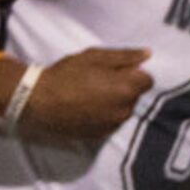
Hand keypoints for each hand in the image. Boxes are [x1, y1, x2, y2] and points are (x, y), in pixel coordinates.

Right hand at [18, 47, 153, 138]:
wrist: (42, 100)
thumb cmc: (67, 73)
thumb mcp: (94, 57)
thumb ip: (124, 56)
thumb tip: (148, 54)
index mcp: (126, 88)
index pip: (147, 80)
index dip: (133, 72)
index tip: (114, 69)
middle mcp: (125, 110)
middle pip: (135, 95)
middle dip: (123, 86)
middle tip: (99, 78)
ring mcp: (114, 125)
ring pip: (123, 108)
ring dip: (115, 100)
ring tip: (90, 93)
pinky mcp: (103, 134)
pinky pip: (112, 120)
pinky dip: (105, 113)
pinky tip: (86, 106)